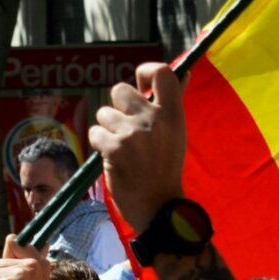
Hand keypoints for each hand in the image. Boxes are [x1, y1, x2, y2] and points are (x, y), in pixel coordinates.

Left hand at [91, 62, 186, 229]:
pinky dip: (99, 145)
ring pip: (103, 114)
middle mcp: (154, 120)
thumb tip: (183, 72)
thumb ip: (173, 101)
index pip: (161, 72)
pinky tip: (113, 158)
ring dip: (107, 130)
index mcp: (173, 114)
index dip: (144, 72)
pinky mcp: (115, 149)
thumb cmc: (166, 167)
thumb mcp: (176, 132)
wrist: (159, 207)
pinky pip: (95, 133)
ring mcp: (133, 134)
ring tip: (123, 149)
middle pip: (120, 89)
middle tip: (127, 129)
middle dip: (117, 108)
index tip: (141, 88)